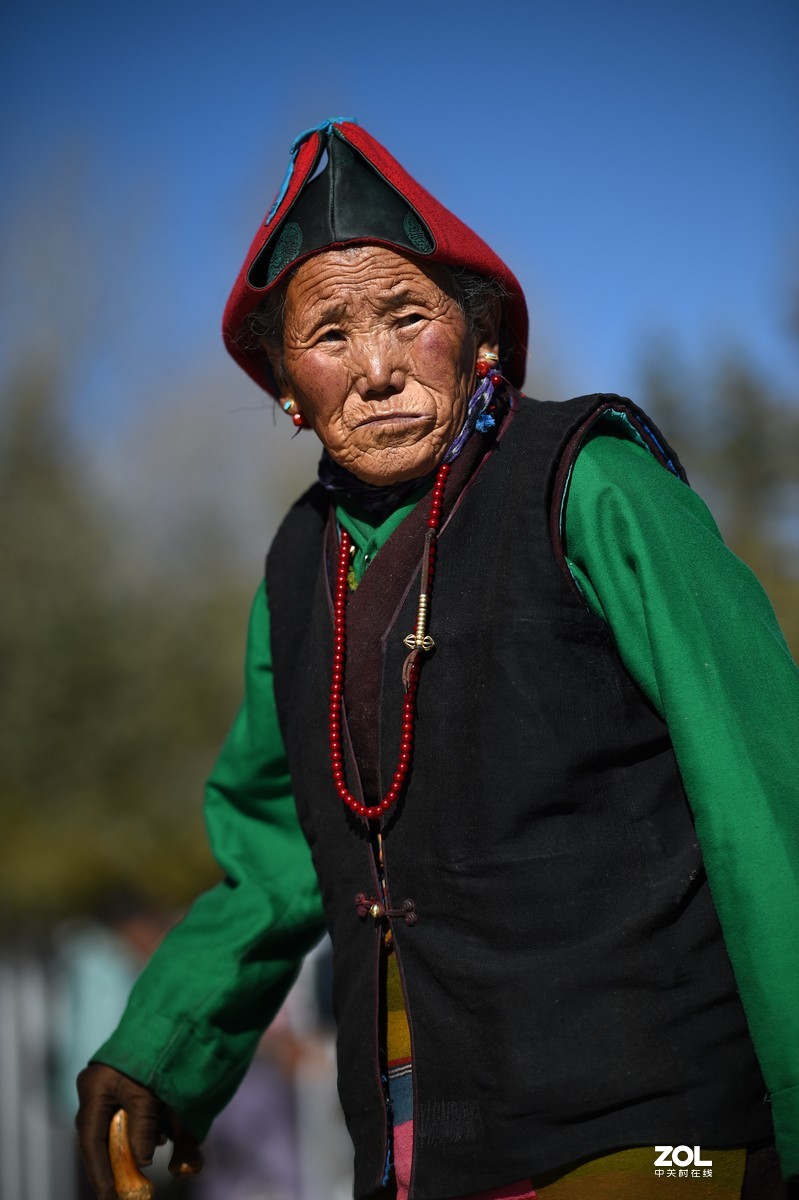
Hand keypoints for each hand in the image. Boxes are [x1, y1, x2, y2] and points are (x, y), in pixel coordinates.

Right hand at [76, 1063, 202, 1199]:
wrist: (170, 1020)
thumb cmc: (154, 1051)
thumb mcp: (148, 1091)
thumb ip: (143, 1126)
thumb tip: (143, 1162)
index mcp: (95, 1091)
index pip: (91, 1141)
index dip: (100, 1172)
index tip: (109, 1197)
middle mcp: (97, 1093)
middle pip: (104, 1138)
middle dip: (122, 1160)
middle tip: (133, 1187)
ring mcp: (111, 1091)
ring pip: (122, 1128)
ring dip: (139, 1141)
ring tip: (161, 1141)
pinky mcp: (128, 1088)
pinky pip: (134, 1116)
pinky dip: (149, 1127)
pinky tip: (167, 1127)